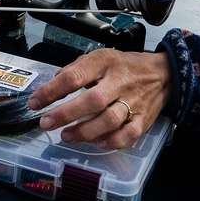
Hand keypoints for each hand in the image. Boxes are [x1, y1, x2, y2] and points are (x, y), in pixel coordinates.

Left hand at [28, 48, 171, 149]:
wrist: (163, 73)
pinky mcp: (143, 119)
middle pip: (92, 101)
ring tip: (66, 135)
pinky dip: (111, 142)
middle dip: (66, 114)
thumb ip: (76, 69)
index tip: (35, 102)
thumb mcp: (100, 57)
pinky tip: (96, 143)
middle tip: (46, 123)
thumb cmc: (125, 66)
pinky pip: (128, 135)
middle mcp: (120, 82)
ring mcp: (134, 102)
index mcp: (105, 63)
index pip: (75, 76)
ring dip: (84, 131)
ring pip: (109, 120)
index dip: (52, 90)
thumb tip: (52, 84)